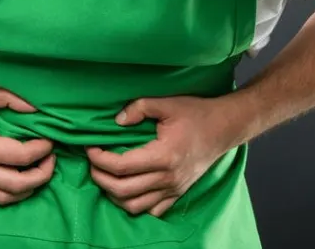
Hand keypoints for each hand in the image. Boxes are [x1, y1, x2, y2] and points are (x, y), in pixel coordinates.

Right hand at [0, 78, 54, 205]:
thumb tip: (38, 110)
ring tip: (38, 171)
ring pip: (4, 197)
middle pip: (18, 185)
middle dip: (42, 175)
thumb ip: (14, 100)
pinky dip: (8, 193)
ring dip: (27, 189)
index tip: (50, 140)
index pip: (22, 157)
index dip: (42, 149)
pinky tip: (17, 179)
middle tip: (51, 159)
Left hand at [86, 96, 242, 216]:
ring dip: (114, 194)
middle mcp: (168, 178)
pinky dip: (134, 205)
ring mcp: (173, 189)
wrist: (224, 128)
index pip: (121, 166)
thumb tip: (117, 121)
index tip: (91, 148)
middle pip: (122, 190)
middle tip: (93, 162)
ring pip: (134, 206)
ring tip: (106, 177)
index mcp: (164, 156)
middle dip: (100, 178)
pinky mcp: (178, 193)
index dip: (100, 159)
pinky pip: (151, 211)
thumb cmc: (196, 114)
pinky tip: (127, 190)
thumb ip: (140, 108)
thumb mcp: (167, 104)